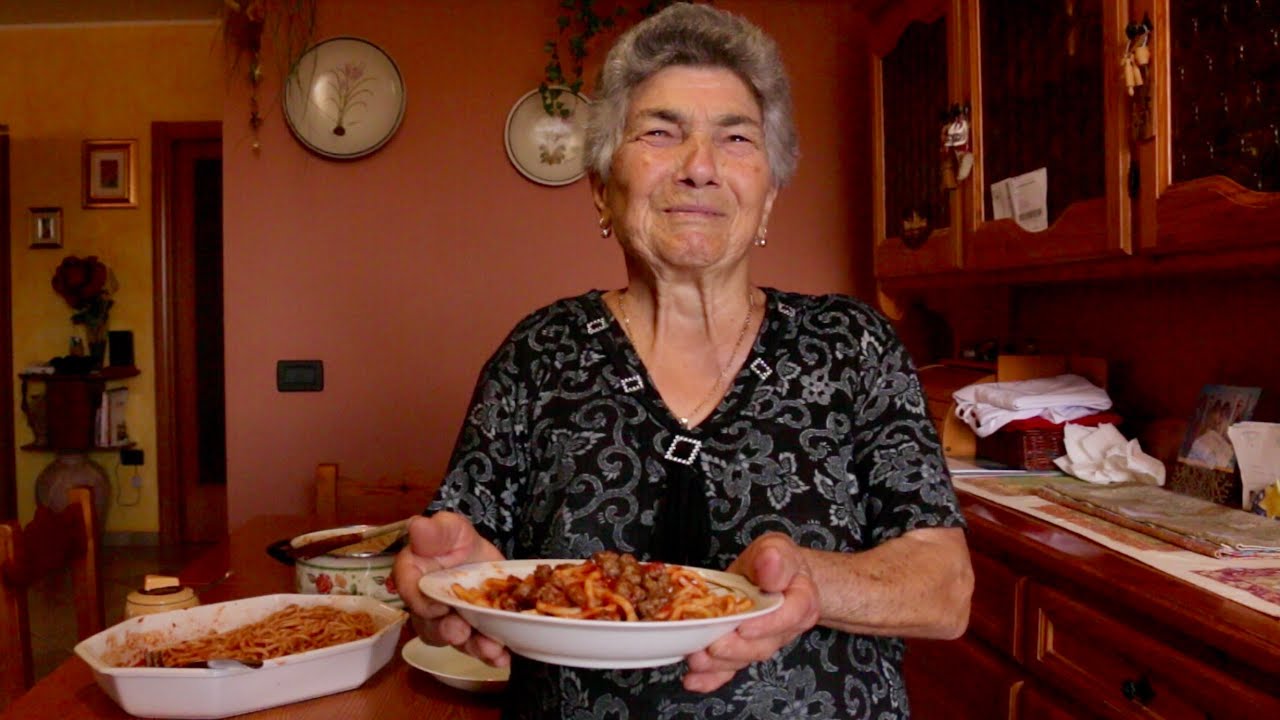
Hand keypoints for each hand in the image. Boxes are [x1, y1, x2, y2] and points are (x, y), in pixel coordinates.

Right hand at [392, 512, 509, 666]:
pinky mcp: (470, 631)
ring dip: (472, 647)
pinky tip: (504, 657)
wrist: (479, 556)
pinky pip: (476, 647)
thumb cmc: (456, 540)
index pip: (408, 589)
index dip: (421, 603)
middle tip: (461, 632)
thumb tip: (417, 526)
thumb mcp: (450, 528)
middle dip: (446, 631)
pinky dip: (490, 654)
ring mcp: (447, 622)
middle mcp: (425, 604)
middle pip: (429, 624)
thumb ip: (435, 531)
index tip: (438, 608)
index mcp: (413, 574)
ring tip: (492, 649)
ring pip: (454, 640)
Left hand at [682, 533, 821, 692]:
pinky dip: (712, 678)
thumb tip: (770, 562)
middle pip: (764, 645)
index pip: (790, 616)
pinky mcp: (743, 650)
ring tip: (697, 658)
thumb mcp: (777, 548)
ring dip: (719, 663)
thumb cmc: (775, 561)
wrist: (774, 576)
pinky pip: (731, 669)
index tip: (745, 626)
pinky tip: (694, 680)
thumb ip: (774, 557)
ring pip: (744, 658)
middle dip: (736, 649)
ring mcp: (763, 642)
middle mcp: (784, 628)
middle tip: (713, 645)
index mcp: (800, 601)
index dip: (767, 624)